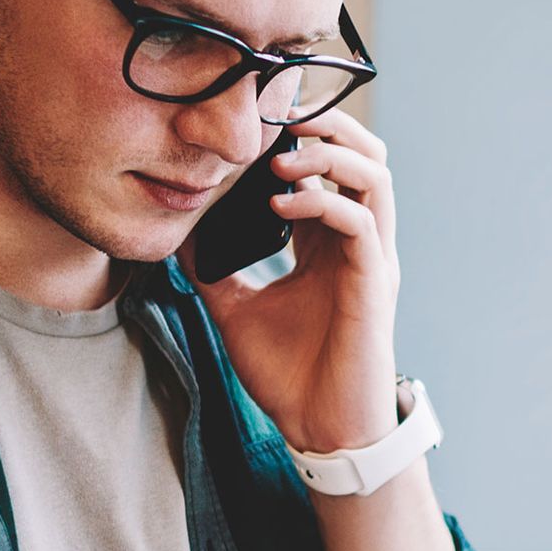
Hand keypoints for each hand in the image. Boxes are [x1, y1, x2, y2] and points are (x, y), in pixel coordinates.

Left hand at [180, 108, 399, 453]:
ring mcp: (371, 261)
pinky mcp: (374, 285)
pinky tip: (279, 207)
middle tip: (280, 121)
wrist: (318, 429)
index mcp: (329, 246)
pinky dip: (322, 203)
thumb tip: (176, 235)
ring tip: (280, 161)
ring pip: (375, 178)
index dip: (301, 138)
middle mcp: (358, 245)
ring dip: (329, 156)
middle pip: (366, 157)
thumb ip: (213, 271)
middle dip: (328, 127)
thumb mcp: (235, 310)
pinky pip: (360, 223)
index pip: (329, 170)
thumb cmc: (288, 375)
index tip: (258, 123)